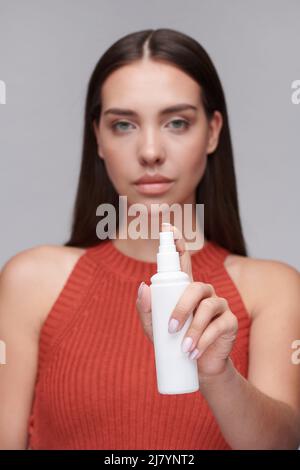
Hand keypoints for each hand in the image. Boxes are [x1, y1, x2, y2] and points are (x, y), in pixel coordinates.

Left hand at [136, 223, 237, 379]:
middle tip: (170, 328)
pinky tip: (196, 352)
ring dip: (193, 329)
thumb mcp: (154, 329)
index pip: (182, 262)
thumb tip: (143, 286)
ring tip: (184, 348)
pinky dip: (205, 340)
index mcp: (185, 289)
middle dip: (181, 307)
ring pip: (207, 307)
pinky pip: (219, 326)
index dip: (177, 244)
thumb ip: (146, 309)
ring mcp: (218, 305)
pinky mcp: (229, 322)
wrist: (198, 369)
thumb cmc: (175, 344)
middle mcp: (203, 293)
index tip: (168, 228)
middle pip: (194, 287)